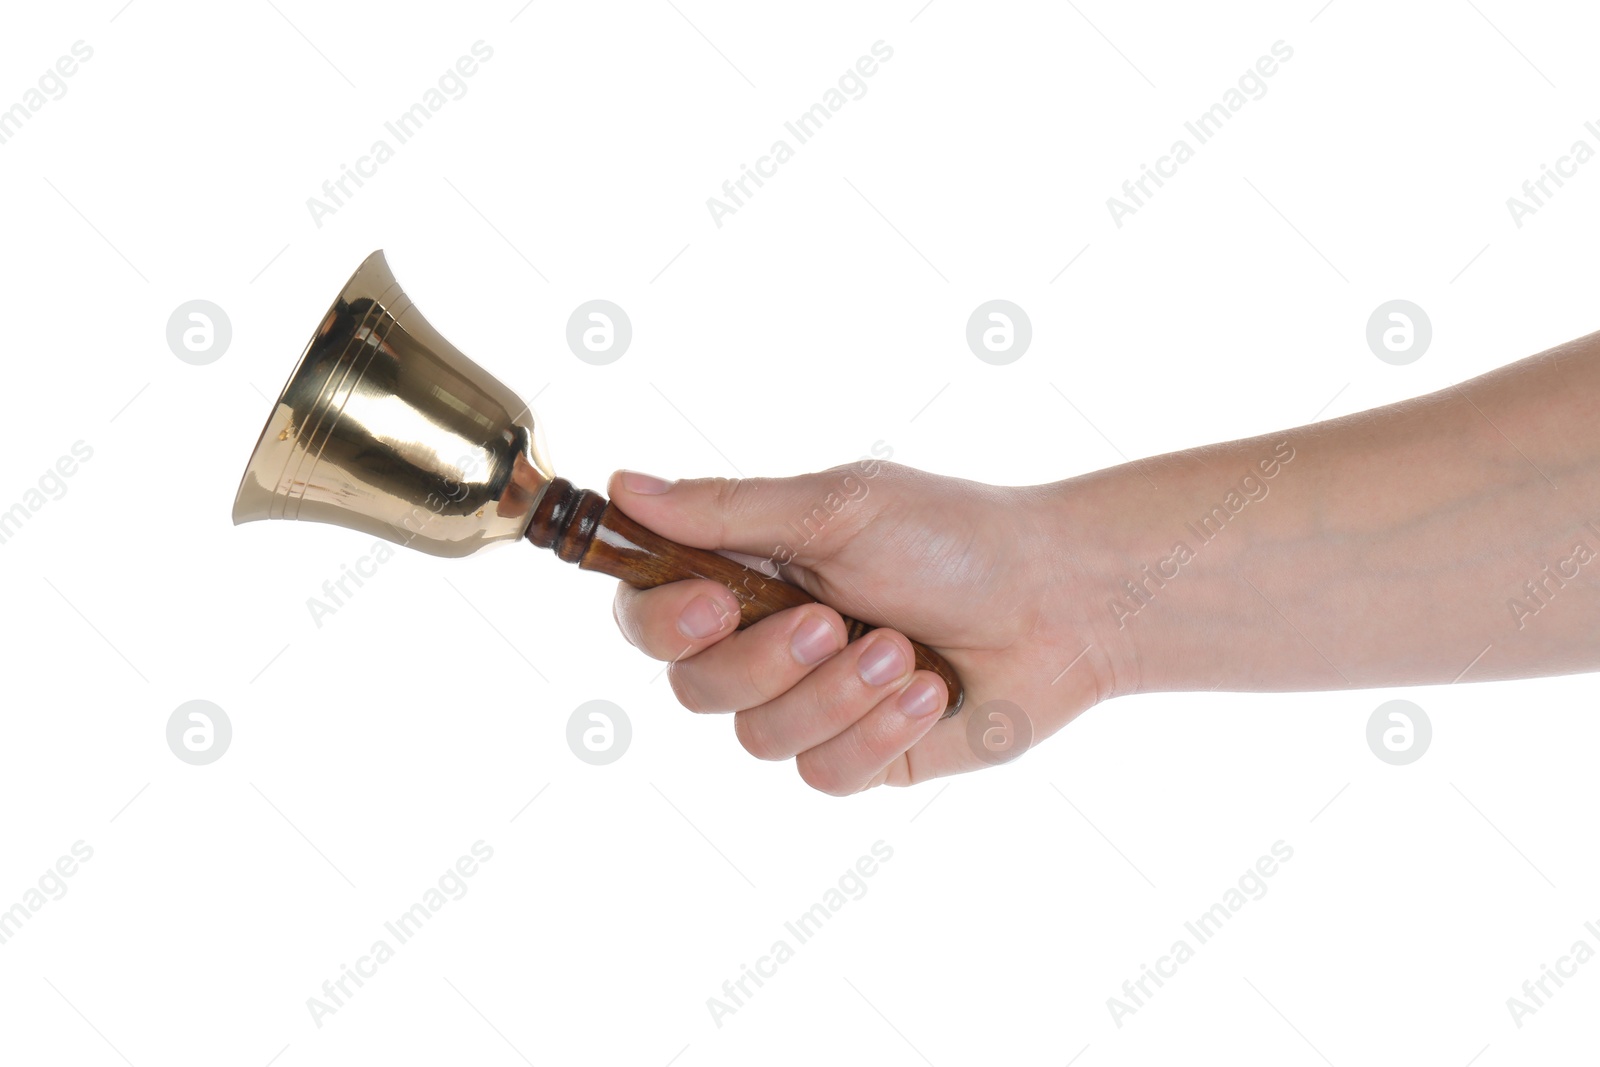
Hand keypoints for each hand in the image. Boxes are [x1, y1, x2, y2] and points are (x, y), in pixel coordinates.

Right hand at [605, 461, 1113, 794]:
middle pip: (693, 689)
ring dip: (836, 693)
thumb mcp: (836, 508)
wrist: (1058, 601)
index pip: (649, 615)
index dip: (664, 622)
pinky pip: (823, 773)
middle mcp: (766, 644)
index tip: (715, 603)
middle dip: (765, 661)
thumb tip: (622, 485)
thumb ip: (727, 510)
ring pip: (757, 738)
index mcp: (747, 574)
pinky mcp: (860, 756)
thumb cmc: (952, 537)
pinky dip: (876, 730)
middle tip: (831, 621)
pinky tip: (928, 692)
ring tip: (903, 651)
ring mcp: (812, 705)